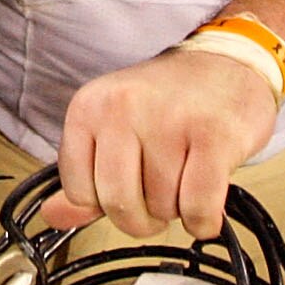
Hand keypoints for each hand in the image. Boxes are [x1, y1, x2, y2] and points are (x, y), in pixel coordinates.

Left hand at [49, 46, 277, 240]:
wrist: (230, 64)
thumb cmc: (171, 101)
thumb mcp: (113, 129)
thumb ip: (84, 176)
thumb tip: (54, 216)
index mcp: (89, 106)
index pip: (78, 191)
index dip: (104, 204)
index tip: (127, 189)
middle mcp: (123, 107)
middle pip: (117, 204)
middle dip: (142, 218)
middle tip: (159, 197)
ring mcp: (169, 119)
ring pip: (161, 208)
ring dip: (178, 210)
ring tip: (186, 177)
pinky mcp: (214, 136)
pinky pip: (198, 208)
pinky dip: (203, 220)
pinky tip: (207, 203)